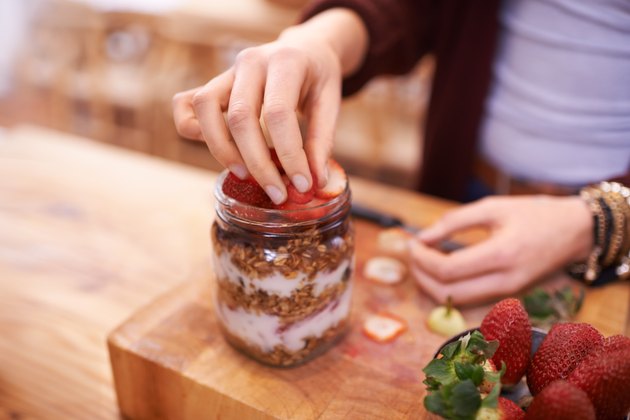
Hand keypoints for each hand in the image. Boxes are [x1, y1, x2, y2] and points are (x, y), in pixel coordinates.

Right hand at [172, 9, 366, 203]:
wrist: (306, 48)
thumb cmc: (318, 77)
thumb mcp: (330, 101)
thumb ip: (322, 139)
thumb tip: (314, 181)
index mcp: (285, 61)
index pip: (278, 113)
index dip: (289, 154)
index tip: (303, 184)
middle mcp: (251, 61)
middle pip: (240, 116)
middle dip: (257, 163)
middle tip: (276, 193)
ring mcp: (228, 70)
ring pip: (205, 107)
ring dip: (221, 149)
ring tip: (245, 176)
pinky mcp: (214, 83)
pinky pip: (186, 103)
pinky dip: (192, 128)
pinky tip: (218, 151)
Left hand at [408, 195, 592, 304]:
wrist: (575, 232)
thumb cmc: (534, 214)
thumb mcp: (493, 207)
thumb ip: (454, 221)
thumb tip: (422, 237)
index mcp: (502, 254)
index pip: (448, 269)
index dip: (422, 259)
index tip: (412, 242)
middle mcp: (505, 281)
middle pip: (448, 293)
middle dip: (421, 276)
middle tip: (412, 254)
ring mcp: (508, 292)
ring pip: (457, 301)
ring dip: (432, 284)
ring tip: (422, 260)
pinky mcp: (507, 295)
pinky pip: (470, 298)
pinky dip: (449, 287)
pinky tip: (441, 268)